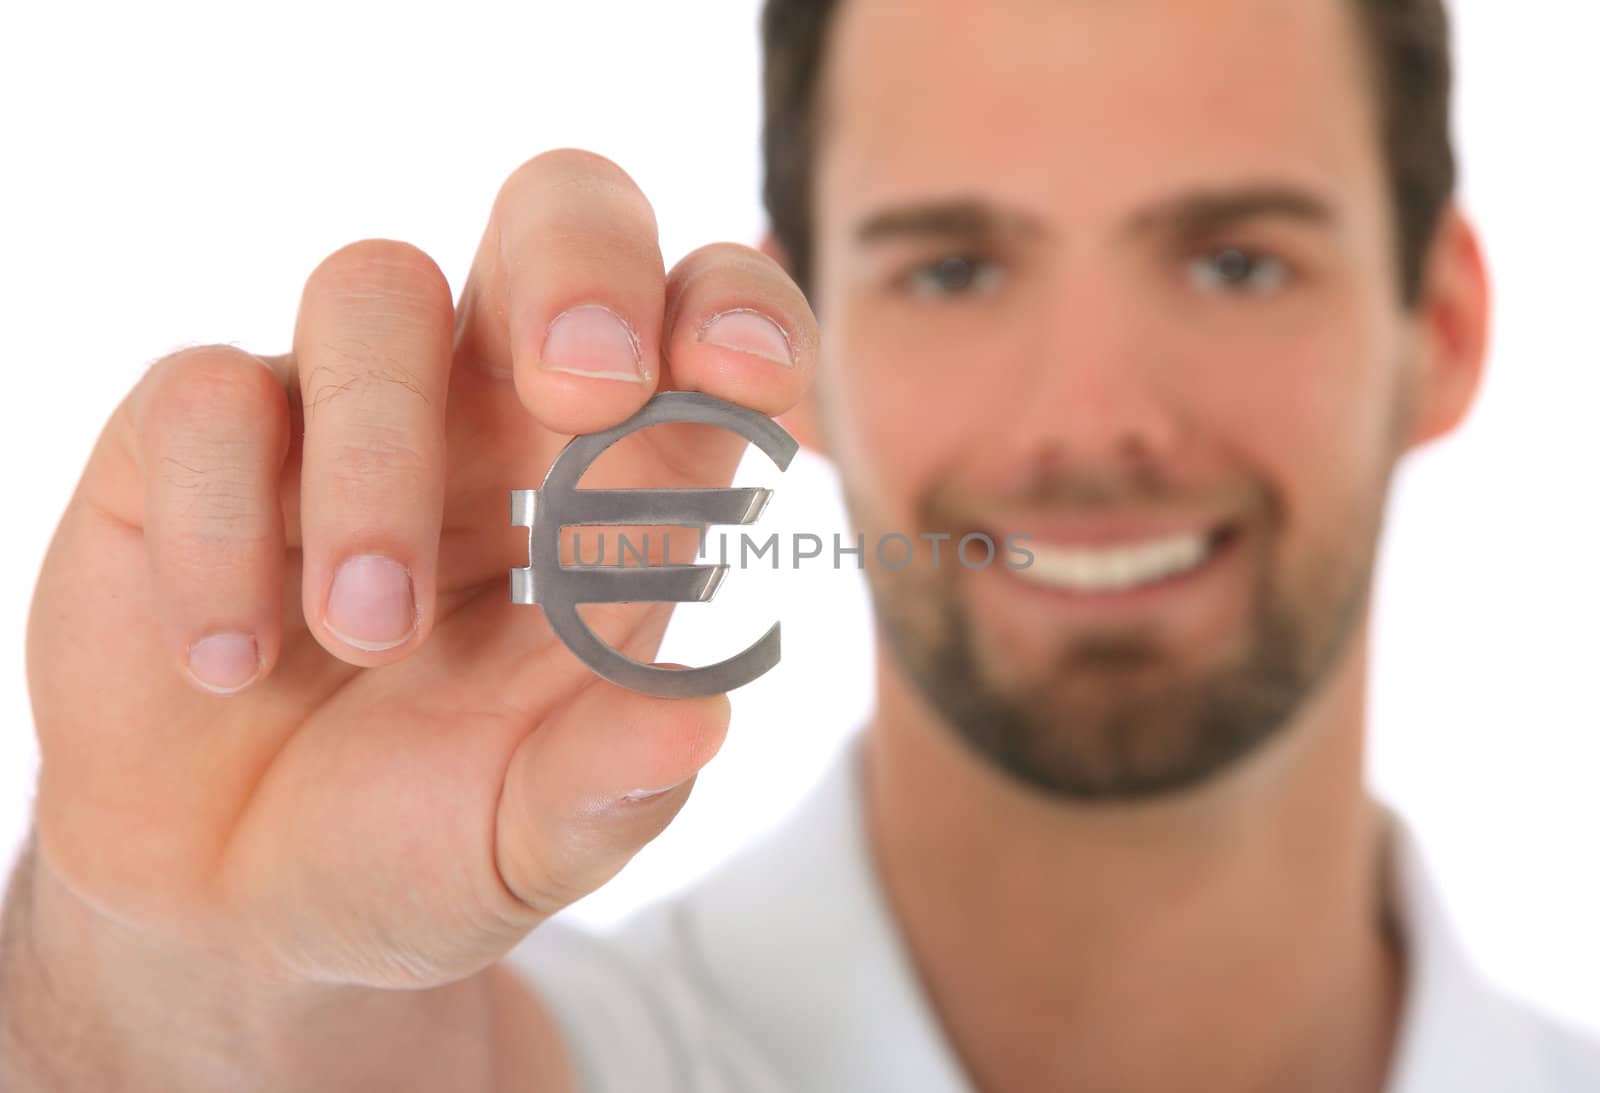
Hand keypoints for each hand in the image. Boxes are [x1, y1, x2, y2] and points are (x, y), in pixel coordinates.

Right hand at [22, 147, 817, 991]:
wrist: (236, 902)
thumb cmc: (417, 842)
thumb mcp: (528, 845)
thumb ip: (608, 788)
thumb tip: (700, 720)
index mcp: (616, 487)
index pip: (704, 331)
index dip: (742, 315)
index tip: (750, 377)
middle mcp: (493, 414)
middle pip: (558, 214)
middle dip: (585, 269)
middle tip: (584, 392)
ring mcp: (344, 410)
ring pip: (375, 286)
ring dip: (380, 458)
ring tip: (369, 638)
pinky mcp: (197, 437)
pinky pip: (207, 393)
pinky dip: (223, 528)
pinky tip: (229, 661)